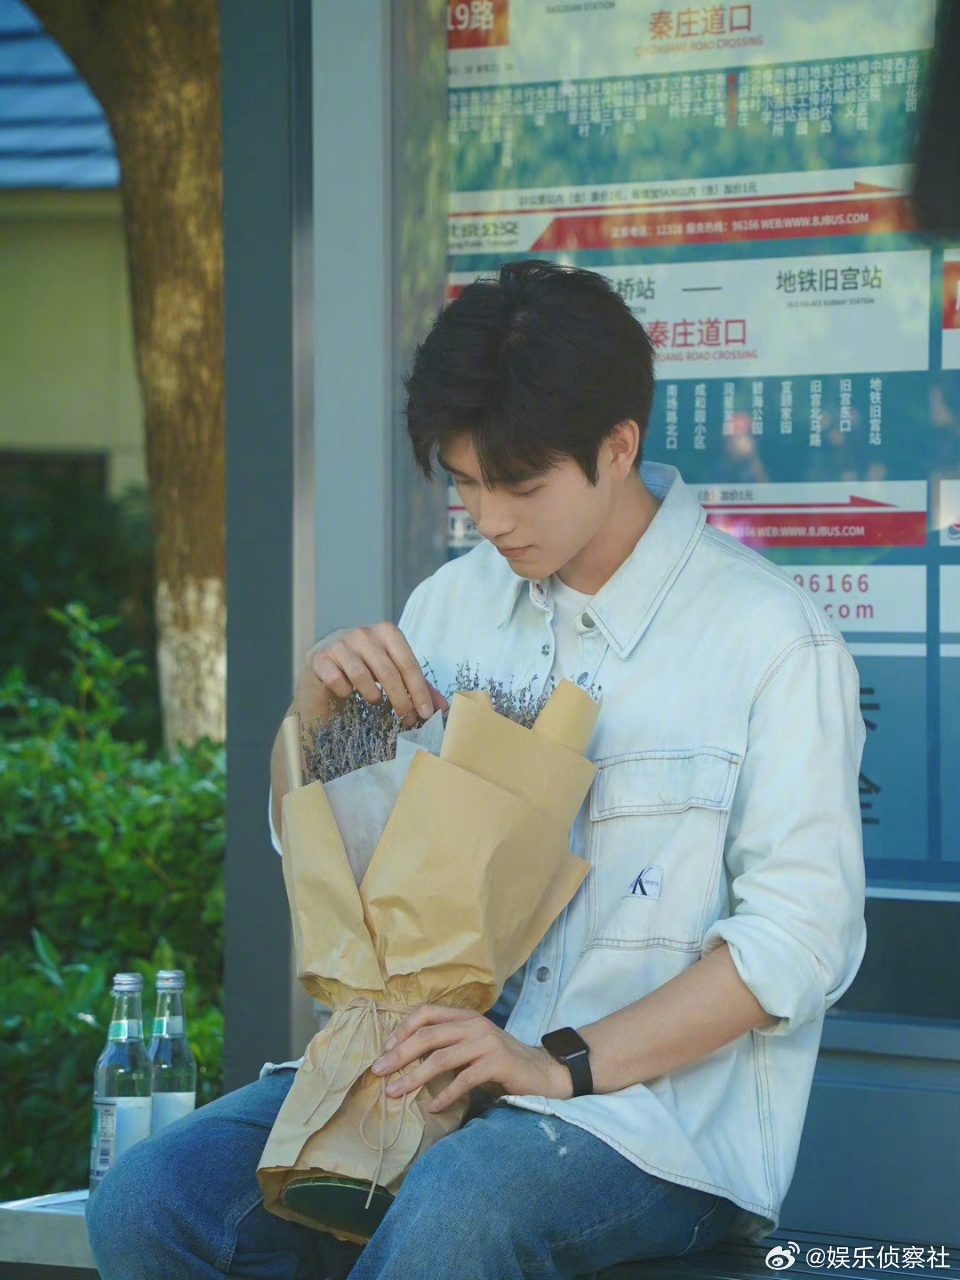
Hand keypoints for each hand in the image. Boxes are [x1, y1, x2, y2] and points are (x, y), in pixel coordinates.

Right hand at [295, 623, 447, 727]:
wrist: (323, 672)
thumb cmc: (364, 673)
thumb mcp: (393, 675)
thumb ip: (418, 687)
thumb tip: (443, 709)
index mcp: (386, 632)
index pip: (409, 664)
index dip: (419, 692)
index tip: (426, 715)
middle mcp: (362, 633)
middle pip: (388, 672)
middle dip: (401, 701)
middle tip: (407, 720)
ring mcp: (338, 644)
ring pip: (362, 677)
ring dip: (372, 696)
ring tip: (374, 701)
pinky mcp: (318, 658)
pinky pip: (337, 681)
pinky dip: (345, 692)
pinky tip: (346, 693)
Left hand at [370, 1005, 573, 1112]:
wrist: (540, 1073)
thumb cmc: (499, 1063)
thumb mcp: (471, 1047)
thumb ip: (446, 1046)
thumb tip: (405, 1059)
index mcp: (465, 1017)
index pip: (427, 1013)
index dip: (403, 1029)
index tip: (385, 1050)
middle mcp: (474, 1025)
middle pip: (428, 1036)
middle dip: (399, 1055)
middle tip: (378, 1073)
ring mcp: (486, 1042)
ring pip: (441, 1058)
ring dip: (414, 1077)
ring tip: (396, 1093)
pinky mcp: (497, 1063)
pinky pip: (464, 1080)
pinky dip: (445, 1095)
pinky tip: (432, 1108)